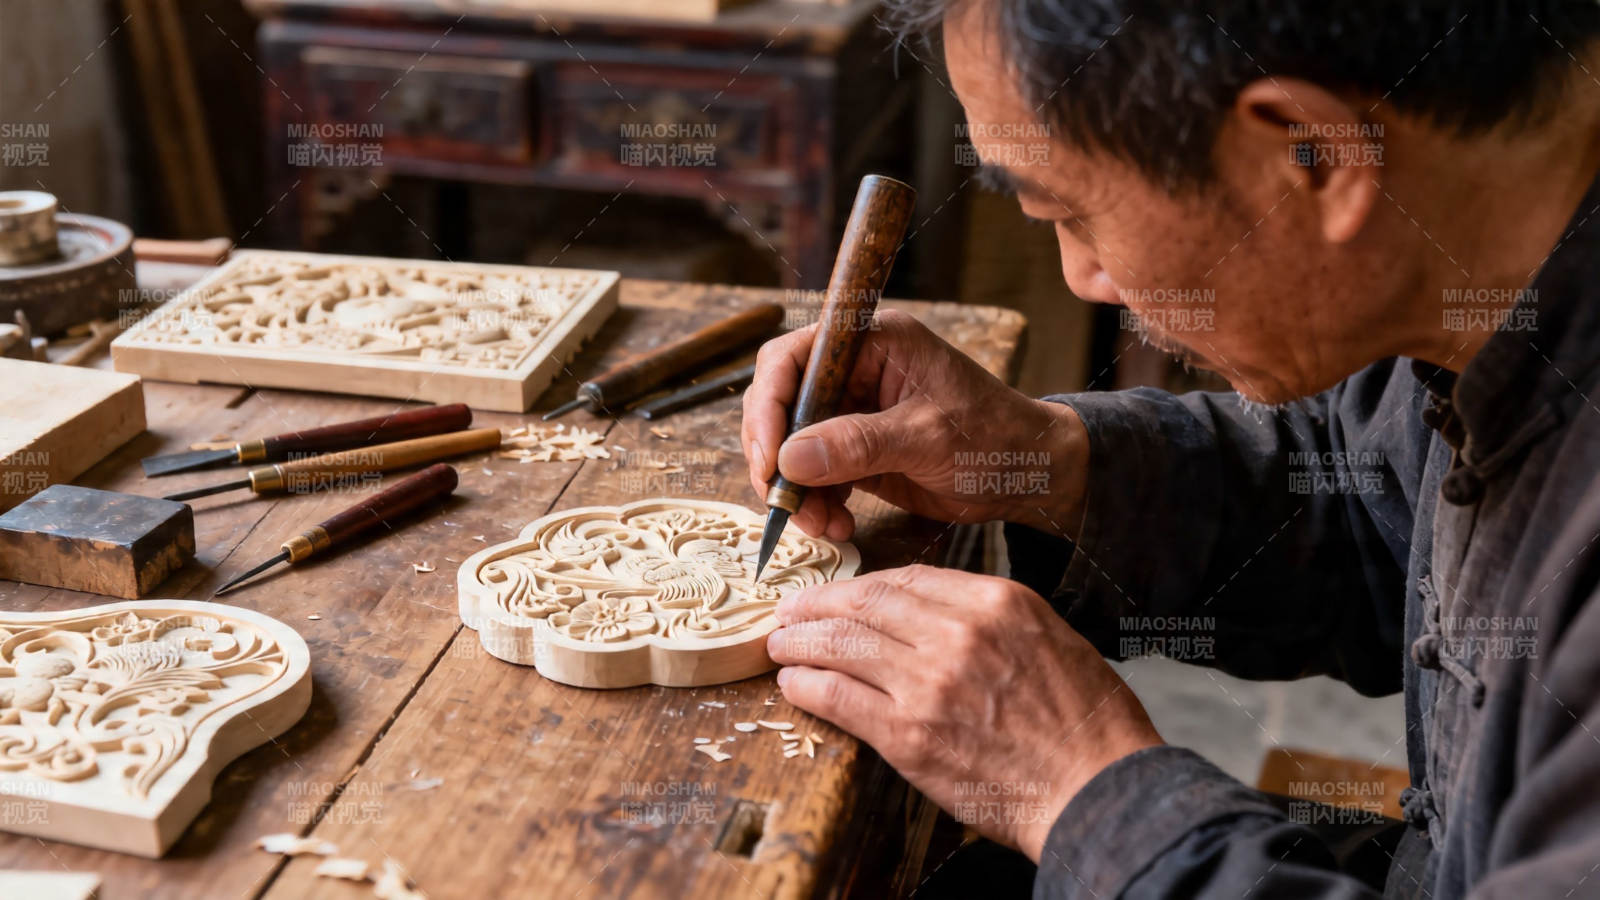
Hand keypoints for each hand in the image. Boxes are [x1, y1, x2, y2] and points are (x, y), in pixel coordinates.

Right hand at [742, 309, 1088, 540]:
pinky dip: (816, 504)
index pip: (794, 357)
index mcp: (872, 343)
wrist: (1027, 476)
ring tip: (821, 525)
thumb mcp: (926, 438)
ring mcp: (851, 412)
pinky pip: (813, 475)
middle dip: (777, 458)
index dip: (769, 404)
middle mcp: (854, 371)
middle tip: (782, 501)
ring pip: (791, 447)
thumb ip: (857, 445)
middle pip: (782, 404)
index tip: (768, 458)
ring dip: (796, 490)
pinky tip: (837, 526)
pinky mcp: (854, 451)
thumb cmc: (993, 438)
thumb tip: (788, 459)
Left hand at [766, 565, 1161, 859]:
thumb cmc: (1085, 722)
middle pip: (865, 603)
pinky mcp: (908, 734)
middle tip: (791, 610)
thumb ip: (991, 619)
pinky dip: (806, 686)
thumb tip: (934, 616)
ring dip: (800, 642)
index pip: (907, 579)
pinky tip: (792, 684)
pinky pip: (837, 697)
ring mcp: (929, 682)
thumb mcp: (1049, 638)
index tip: (841, 593)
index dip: (862, 585)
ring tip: (780, 644)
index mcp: (996, 602)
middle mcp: (958, 632)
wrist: (1096, 789)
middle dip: (818, 605)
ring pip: (841, 644)